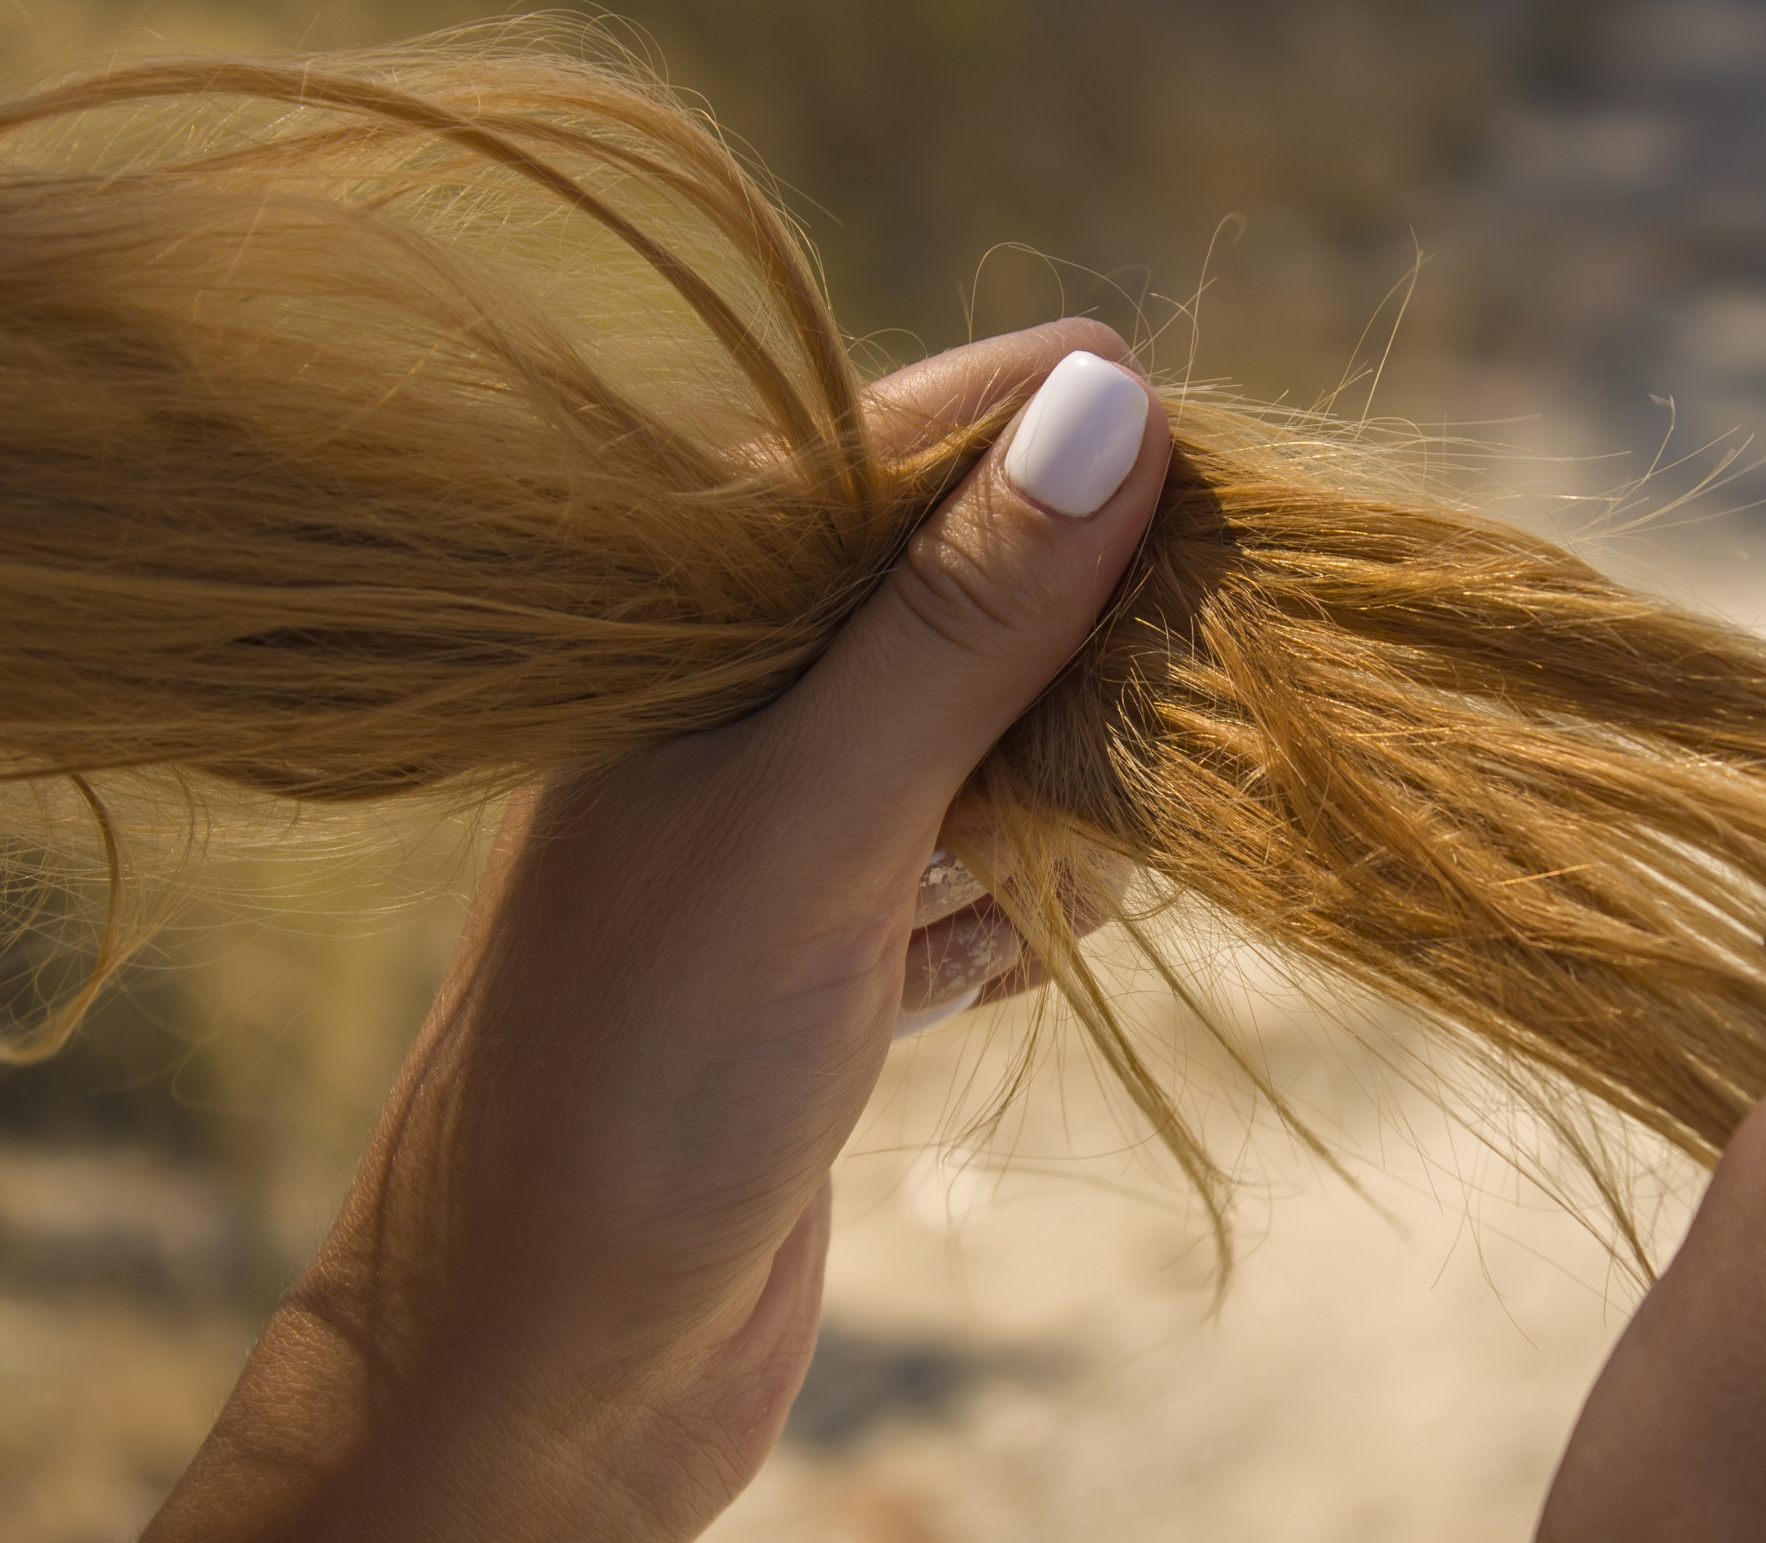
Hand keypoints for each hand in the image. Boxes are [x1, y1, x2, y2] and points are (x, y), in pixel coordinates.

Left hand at [146, 319, 1170, 1540]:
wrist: (543, 1368)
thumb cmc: (642, 1070)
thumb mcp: (815, 817)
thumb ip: (957, 620)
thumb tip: (1107, 398)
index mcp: (682, 625)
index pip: (894, 452)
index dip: (1054, 437)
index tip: (1217, 455)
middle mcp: (725, 709)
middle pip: (953, 594)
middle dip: (1087, 616)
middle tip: (1221, 642)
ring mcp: (775, 837)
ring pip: (973, 740)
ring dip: (1072, 769)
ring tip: (1157, 796)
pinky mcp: (821, 958)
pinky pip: (965, 878)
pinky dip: (1026, 897)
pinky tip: (1062, 928)